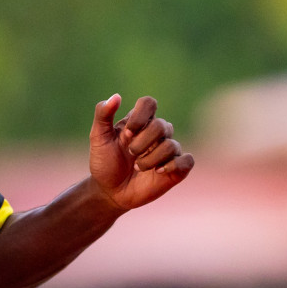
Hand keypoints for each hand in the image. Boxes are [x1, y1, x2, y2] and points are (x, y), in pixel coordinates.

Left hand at [88, 94, 194, 211]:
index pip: (149, 103)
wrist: (110, 191)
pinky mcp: (177, 168)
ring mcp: (168, 150)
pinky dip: (173, 165)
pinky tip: (158, 171)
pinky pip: (187, 160)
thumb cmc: (105, 162)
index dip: (140, 116)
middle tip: (130, 153)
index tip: (127, 132)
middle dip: (142, 142)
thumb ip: (103, 114)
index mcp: (140, 121)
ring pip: (171, 145)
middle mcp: (157, 133)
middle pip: (161, 125)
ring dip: (151, 159)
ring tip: (138, 168)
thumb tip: (116, 96)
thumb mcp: (98, 138)